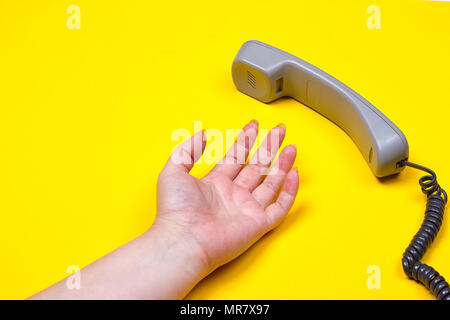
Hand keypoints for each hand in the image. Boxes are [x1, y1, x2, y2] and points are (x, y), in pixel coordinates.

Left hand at [155, 120, 298, 275]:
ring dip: (282, 164)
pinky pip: (279, 207)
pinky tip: (293, 174)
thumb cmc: (175, 209)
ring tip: (291, 147)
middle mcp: (233, 194)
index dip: (245, 140)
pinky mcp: (258, 224)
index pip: (235, 157)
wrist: (183, 240)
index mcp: (215, 183)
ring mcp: (247, 209)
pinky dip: (289, 192)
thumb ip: (188, 149)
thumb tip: (203, 134)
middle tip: (279, 129)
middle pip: (256, 166)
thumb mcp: (174, 170)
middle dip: (269, 146)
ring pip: (271, 183)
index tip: (253, 124)